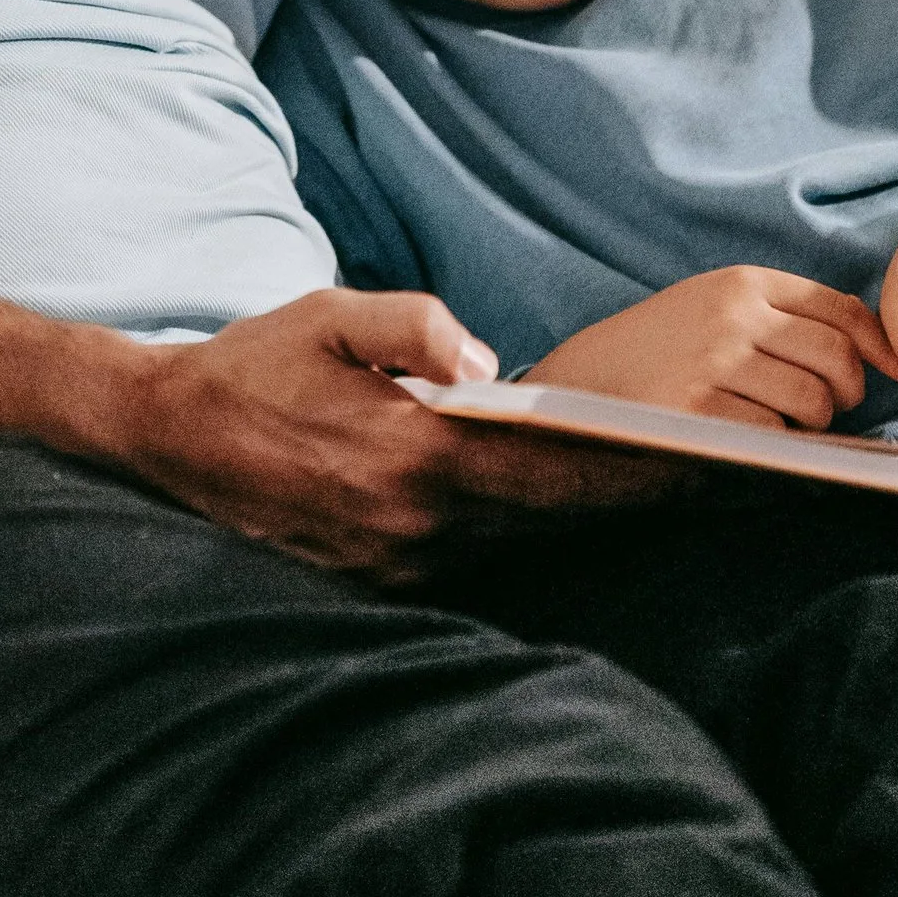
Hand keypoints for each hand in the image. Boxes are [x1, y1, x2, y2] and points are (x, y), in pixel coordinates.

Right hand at [105, 289, 674, 578]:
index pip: (551, 470)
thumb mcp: (327, 315)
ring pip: (526, 539)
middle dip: (638, 495)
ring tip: (677, 486)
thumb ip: (409, 324)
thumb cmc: (256, 365)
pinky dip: (535, 528)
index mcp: (411, 458)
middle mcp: (414, 529)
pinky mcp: (387, 581)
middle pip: (555, 514)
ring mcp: (400, 566)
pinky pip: (483, 554)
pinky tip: (578, 503)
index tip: (708, 463)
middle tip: (728, 477)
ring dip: (593, 514)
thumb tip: (480, 357)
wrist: (169, 442)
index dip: (636, 468)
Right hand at [533, 268, 897, 431]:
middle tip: (827, 406)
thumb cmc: (664, 346)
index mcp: (742, 283)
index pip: (840, 309)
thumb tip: (871, 345)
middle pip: (837, 358)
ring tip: (782, 421)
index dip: (876, 346)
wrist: (587, 378)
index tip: (892, 372)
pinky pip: (776, 433)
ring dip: (812, 422)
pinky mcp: (703, 411)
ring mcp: (717, 362)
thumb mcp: (718, 305)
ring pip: (814, 400)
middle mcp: (733, 315)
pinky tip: (751, 435)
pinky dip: (777, 442)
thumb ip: (784, 314)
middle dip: (846, 392)